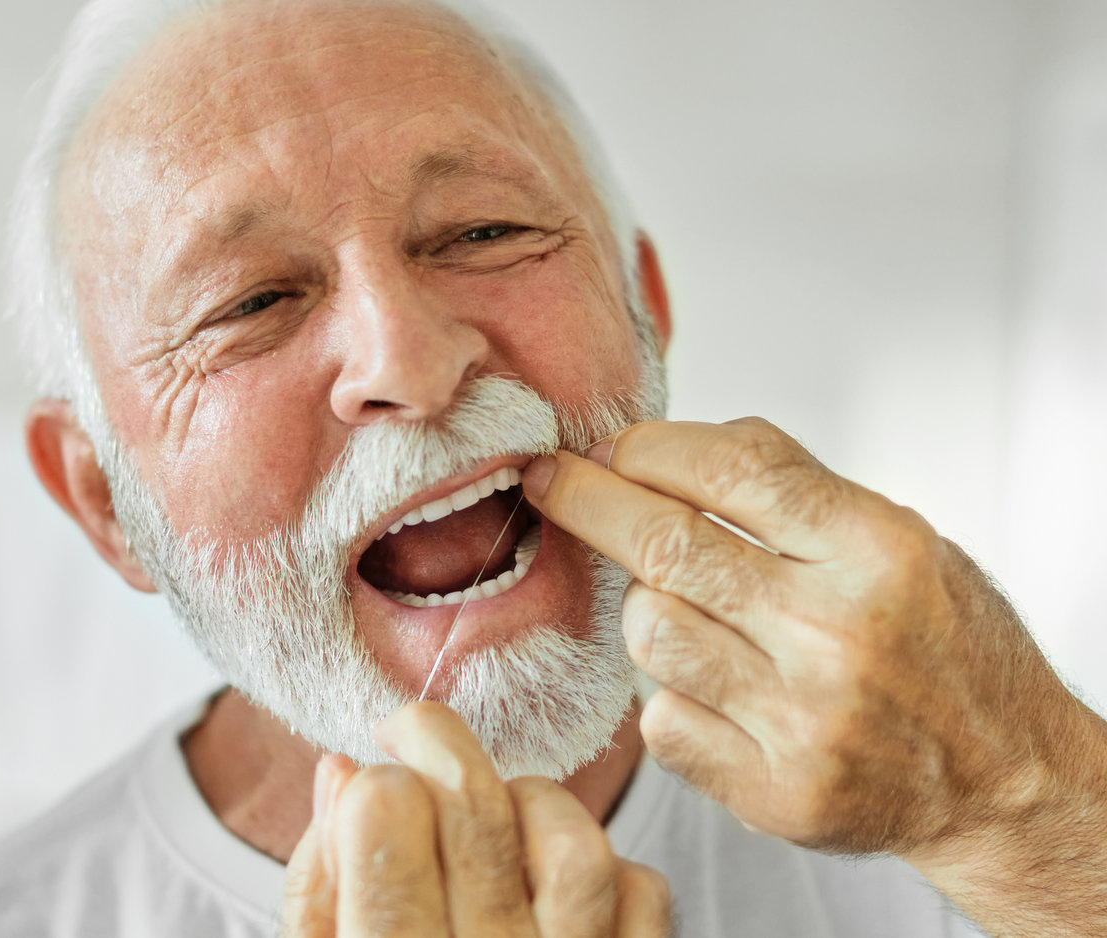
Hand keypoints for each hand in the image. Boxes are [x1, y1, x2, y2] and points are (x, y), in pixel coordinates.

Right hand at [278, 702, 670, 936]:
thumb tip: (339, 769)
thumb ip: (316, 887)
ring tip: (496, 812)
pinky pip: (644, 892)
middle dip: (439, 744)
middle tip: (414, 731)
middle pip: (478, 811)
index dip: (379, 781)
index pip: (387, 829)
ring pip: (575, 844)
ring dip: (532, 802)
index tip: (375, 770)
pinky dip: (610, 869)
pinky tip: (557, 879)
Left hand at [523, 418, 1095, 859]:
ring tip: (690, 610)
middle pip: (664, 544)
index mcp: (877, 551)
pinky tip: (716, 689)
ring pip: (648, 631)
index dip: (647, 448)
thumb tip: (665, 445)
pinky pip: (662, 719)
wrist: (999, 776)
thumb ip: (789, 489)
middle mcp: (839, 634)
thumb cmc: (942, 644)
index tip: (612, 446)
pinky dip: (671, 694)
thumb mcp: (896, 538)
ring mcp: (803, 720)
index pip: (729, 468)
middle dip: (587, 500)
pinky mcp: (774, 791)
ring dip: (646, 607)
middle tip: (552, 481)